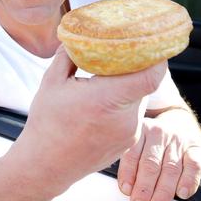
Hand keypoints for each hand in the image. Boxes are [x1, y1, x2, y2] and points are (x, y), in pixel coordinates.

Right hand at [18, 45, 167, 193]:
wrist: (46, 164)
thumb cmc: (47, 124)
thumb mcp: (51, 82)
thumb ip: (68, 55)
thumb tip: (77, 36)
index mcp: (105, 99)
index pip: (150, 76)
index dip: (155, 57)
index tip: (146, 43)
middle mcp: (124, 118)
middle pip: (144, 83)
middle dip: (133, 68)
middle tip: (119, 56)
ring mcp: (129, 133)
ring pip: (139, 98)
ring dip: (127, 87)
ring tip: (103, 82)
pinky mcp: (128, 142)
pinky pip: (133, 114)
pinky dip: (122, 104)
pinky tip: (101, 104)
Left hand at [117, 113, 200, 200]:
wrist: (176, 124)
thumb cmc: (150, 141)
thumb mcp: (135, 143)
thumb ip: (129, 161)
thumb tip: (123, 187)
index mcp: (139, 131)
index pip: (131, 154)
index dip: (128, 174)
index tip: (126, 190)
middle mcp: (158, 134)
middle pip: (151, 164)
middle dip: (144, 188)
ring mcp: (178, 141)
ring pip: (171, 168)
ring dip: (164, 191)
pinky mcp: (196, 148)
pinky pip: (194, 166)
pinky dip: (189, 181)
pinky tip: (182, 193)